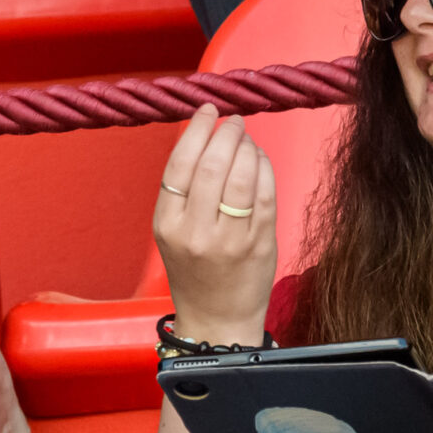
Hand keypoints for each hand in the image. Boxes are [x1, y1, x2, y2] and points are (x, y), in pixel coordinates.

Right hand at [152, 105, 277, 345]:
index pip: (180, 164)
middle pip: (212, 164)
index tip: (207, 111)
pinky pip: (266, 193)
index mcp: (167, 224)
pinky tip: (260, 159)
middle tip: (233, 121)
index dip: (196, 130)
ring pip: (242, 175)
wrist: (217, 320)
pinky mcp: (260, 243)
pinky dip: (264, 167)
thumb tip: (204, 136)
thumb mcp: (173, 232)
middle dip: (226, 133)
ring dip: (247, 146)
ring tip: (246, 139)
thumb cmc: (196, 271)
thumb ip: (184, 190)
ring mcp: (230, 238)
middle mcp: (195, 231)